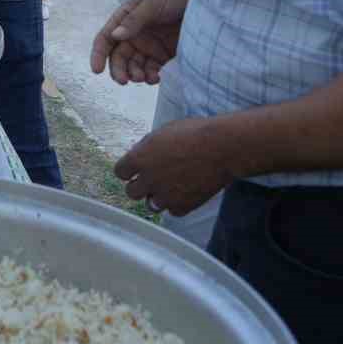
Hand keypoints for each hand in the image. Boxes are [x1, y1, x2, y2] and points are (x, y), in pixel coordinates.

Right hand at [89, 0, 191, 85]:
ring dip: (135, 74)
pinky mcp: (164, 56)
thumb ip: (134, 20)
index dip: (99, 54)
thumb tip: (115, 36)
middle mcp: (135, 34)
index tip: (97, 70)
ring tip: (144, 78)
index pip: (107, 37)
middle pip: (119, 56)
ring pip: (134, 66)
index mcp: (126, 18)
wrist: (206, 4)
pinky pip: (152, 70)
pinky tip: (156, 77)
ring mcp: (150, 46)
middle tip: (124, 81)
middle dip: (119, 70)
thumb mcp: (153, 3)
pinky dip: (151, 76)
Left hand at [114, 116, 234, 215]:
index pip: (120, 172)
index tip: (135, 170)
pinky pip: (172, 211)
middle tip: (152, 180)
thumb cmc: (194, 133)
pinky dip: (177, 203)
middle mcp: (148, 179)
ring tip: (170, 187)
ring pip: (150, 205)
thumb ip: (148, 147)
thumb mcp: (163, 132)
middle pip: (131, 192)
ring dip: (157, 196)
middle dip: (140, 185)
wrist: (222, 148)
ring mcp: (165, 195)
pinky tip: (185, 192)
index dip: (128, 170)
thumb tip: (140, 155)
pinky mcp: (182, 206)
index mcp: (139, 158)